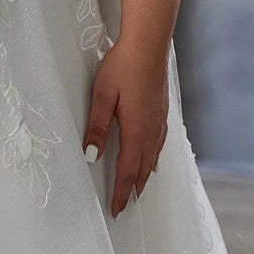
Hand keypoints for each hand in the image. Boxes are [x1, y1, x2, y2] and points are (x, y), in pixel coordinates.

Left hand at [83, 37, 169, 218]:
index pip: (127, 170)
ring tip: (138, 188)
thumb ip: (97, 126)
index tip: (116, 210)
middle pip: (143, 168)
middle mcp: (151, 130)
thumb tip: (91, 155)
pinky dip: (153, 158)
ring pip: (153, 157)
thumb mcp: (102, 95)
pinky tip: (152, 156)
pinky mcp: (162, 111)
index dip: (121, 192)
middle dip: (134, 189)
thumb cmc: (123, 66)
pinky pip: (159, 144)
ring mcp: (160, 120)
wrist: (148, 44)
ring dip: (145, 175)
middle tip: (126, 205)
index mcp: (136, 131)